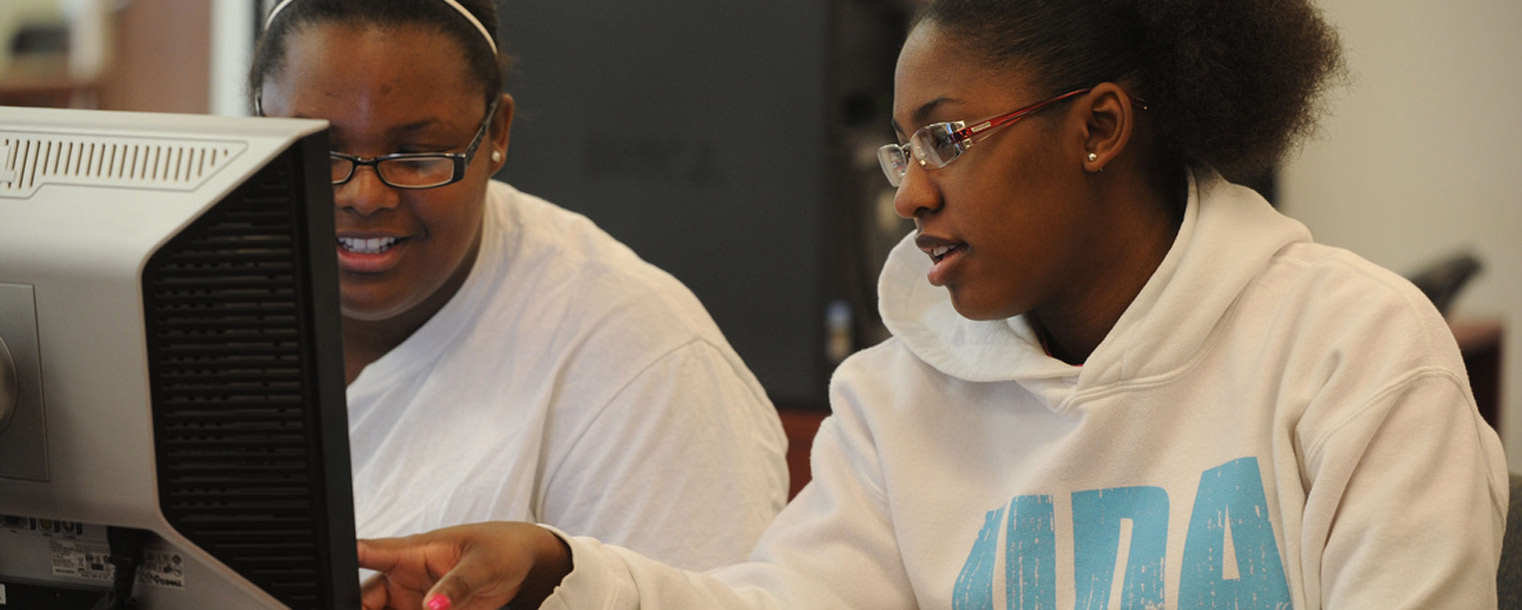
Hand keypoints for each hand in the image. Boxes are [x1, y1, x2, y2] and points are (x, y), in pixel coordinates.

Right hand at [357, 522, 572, 609]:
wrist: (523, 567)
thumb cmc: (502, 550)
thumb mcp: (483, 565)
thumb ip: (457, 585)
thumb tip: (433, 606)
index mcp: (413, 551)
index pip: (370, 551)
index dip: (347, 559)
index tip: (329, 570)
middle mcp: (403, 577)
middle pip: (364, 598)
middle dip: (360, 608)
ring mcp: (409, 601)